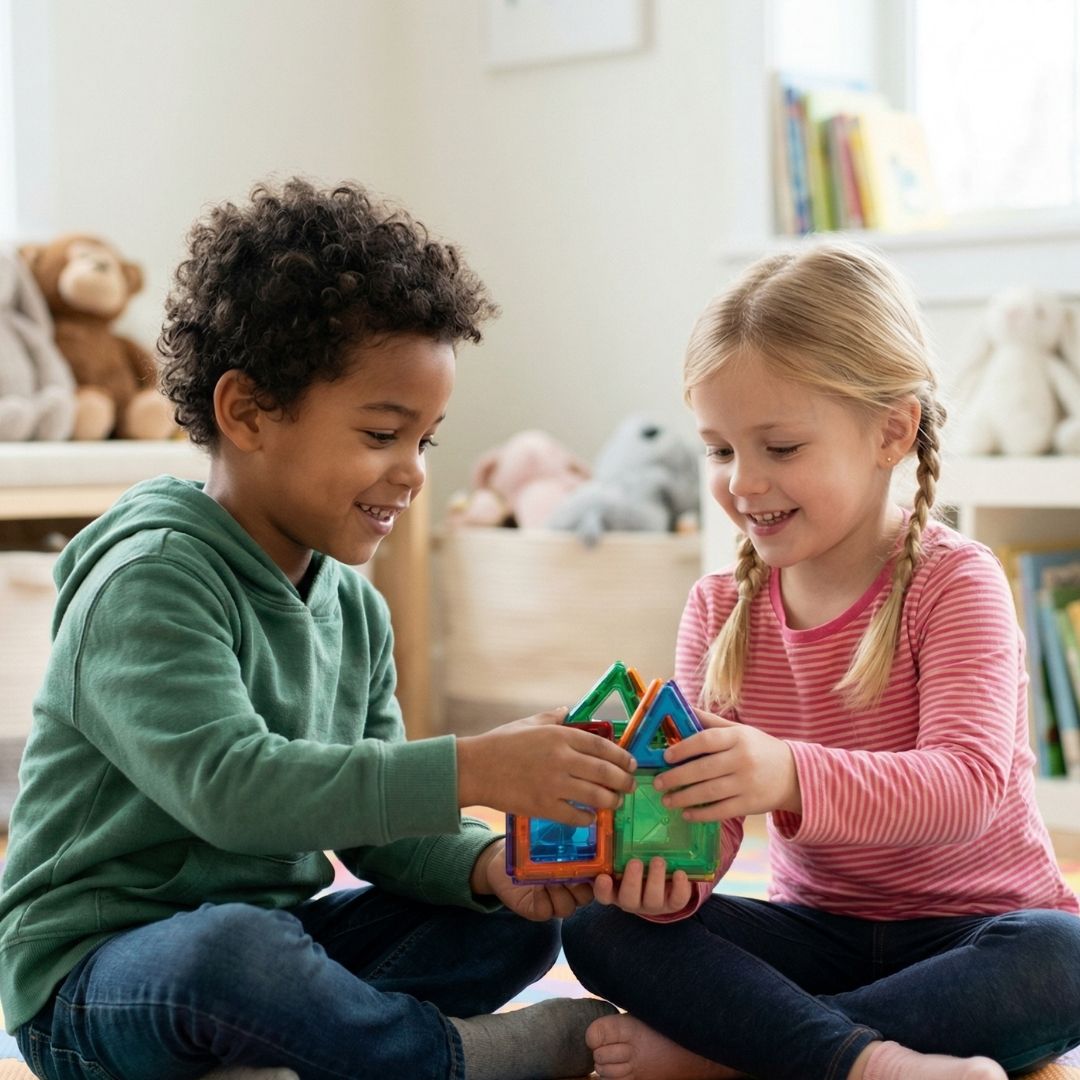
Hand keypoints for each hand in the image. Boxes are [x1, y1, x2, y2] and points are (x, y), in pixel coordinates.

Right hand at [457, 708, 636, 825]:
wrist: (475, 768)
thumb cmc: (501, 743)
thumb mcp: (529, 723)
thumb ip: (553, 717)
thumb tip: (568, 711)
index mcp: (560, 735)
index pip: (602, 745)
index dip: (622, 756)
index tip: (631, 763)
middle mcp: (562, 759)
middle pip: (605, 772)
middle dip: (624, 781)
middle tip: (630, 786)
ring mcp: (554, 785)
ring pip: (596, 796)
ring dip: (611, 801)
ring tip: (615, 802)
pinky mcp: (544, 807)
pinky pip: (576, 816)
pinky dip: (588, 818)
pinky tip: (590, 816)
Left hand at [470, 840, 593, 920]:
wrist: (499, 858)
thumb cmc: (530, 844)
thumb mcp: (550, 836)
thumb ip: (567, 832)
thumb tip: (581, 817)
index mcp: (579, 873)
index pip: (598, 880)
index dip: (600, 877)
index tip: (595, 867)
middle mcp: (569, 890)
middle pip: (586, 897)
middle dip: (580, 887)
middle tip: (570, 873)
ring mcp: (554, 902)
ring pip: (567, 907)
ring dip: (560, 893)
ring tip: (550, 878)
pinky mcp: (537, 910)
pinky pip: (546, 911)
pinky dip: (543, 900)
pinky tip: (536, 886)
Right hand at [593, 857, 692, 916]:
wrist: (665, 880)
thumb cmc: (639, 863)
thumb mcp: (627, 857)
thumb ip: (619, 848)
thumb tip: (614, 819)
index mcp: (616, 890)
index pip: (604, 895)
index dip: (602, 889)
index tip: (603, 877)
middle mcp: (633, 901)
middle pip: (628, 899)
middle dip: (632, 881)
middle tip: (635, 862)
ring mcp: (653, 905)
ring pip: (652, 901)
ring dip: (655, 880)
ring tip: (658, 860)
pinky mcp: (673, 904)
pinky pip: (677, 900)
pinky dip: (680, 887)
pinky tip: (680, 873)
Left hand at [654, 709, 800, 821]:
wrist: (794, 775)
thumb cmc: (759, 749)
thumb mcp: (739, 731)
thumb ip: (710, 722)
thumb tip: (681, 709)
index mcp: (737, 737)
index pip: (705, 740)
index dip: (683, 748)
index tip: (665, 757)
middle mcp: (742, 759)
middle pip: (703, 769)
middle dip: (676, 777)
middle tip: (658, 783)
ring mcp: (747, 783)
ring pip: (709, 792)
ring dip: (684, 798)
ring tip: (667, 800)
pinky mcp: (750, 804)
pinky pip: (721, 811)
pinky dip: (701, 814)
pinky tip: (687, 814)